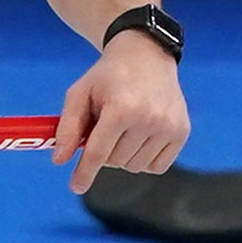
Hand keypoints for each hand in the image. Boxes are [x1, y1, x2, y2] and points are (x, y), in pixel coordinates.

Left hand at [54, 33, 185, 186]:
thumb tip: (60, 160)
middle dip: (104, 150)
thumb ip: (68, 127)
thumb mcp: (80, 93)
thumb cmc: (108, 76)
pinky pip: (157, 166)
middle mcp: (149, 119)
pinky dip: (144, 158)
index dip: (84, 172)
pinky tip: (142, 136)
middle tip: (106, 126)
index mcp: (121, 108)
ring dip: (124, 155)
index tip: (75, 186)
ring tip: (125, 128)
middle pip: (115, 161)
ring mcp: (168, 127)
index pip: (99, 153)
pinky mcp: (181, 132)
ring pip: (135, 166)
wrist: (147, 55)